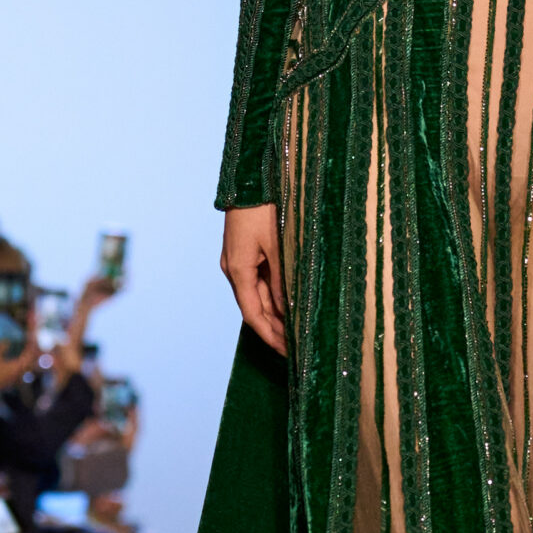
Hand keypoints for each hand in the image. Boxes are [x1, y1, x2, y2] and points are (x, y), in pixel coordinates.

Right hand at [222, 206, 287, 355]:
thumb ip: (283, 278)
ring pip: (258, 296)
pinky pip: (261, 281)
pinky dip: (274, 296)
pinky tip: (290, 305)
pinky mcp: (246, 252)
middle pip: (255, 308)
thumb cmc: (264, 209)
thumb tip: (288, 309)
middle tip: (297, 348)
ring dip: (276, 314)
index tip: (288, 353)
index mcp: (238, 270)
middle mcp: (234, 269)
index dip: (271, 337)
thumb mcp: (278, 245)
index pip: (253, 315)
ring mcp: (239, 261)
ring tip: (297, 331)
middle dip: (275, 330)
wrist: (249, 179)